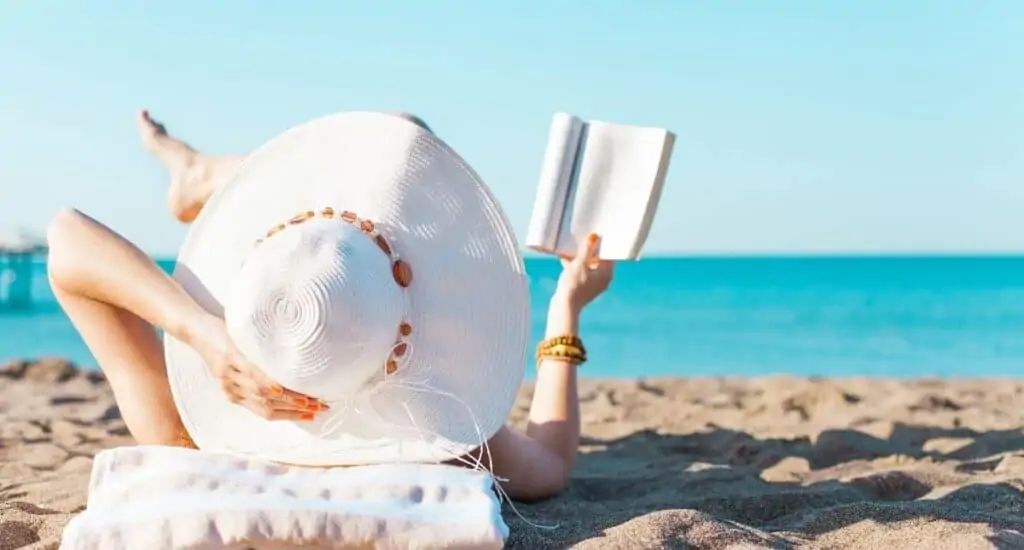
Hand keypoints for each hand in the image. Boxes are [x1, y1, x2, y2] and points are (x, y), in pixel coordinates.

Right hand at [185, 313, 327, 420]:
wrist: (197, 332)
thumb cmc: (224, 326)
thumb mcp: (242, 328)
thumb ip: (262, 341)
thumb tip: (294, 350)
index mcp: (232, 355)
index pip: (260, 378)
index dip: (282, 389)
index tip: (304, 396)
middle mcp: (230, 375)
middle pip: (265, 396)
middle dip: (294, 403)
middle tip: (319, 403)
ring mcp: (229, 388)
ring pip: (262, 408)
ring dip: (290, 412)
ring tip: (313, 411)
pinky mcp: (230, 395)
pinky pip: (255, 409)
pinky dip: (278, 412)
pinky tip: (295, 413)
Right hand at [554, 233, 614, 310]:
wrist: (564, 306)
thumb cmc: (574, 284)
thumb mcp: (580, 263)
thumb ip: (587, 249)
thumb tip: (594, 236)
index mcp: (606, 273)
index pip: (609, 255)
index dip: (603, 244)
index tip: (598, 234)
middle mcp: (603, 280)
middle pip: (599, 260)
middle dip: (590, 250)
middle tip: (585, 238)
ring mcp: (593, 285)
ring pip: (589, 267)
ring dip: (581, 258)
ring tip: (572, 247)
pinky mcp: (584, 288)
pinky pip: (581, 273)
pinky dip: (575, 266)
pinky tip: (564, 258)